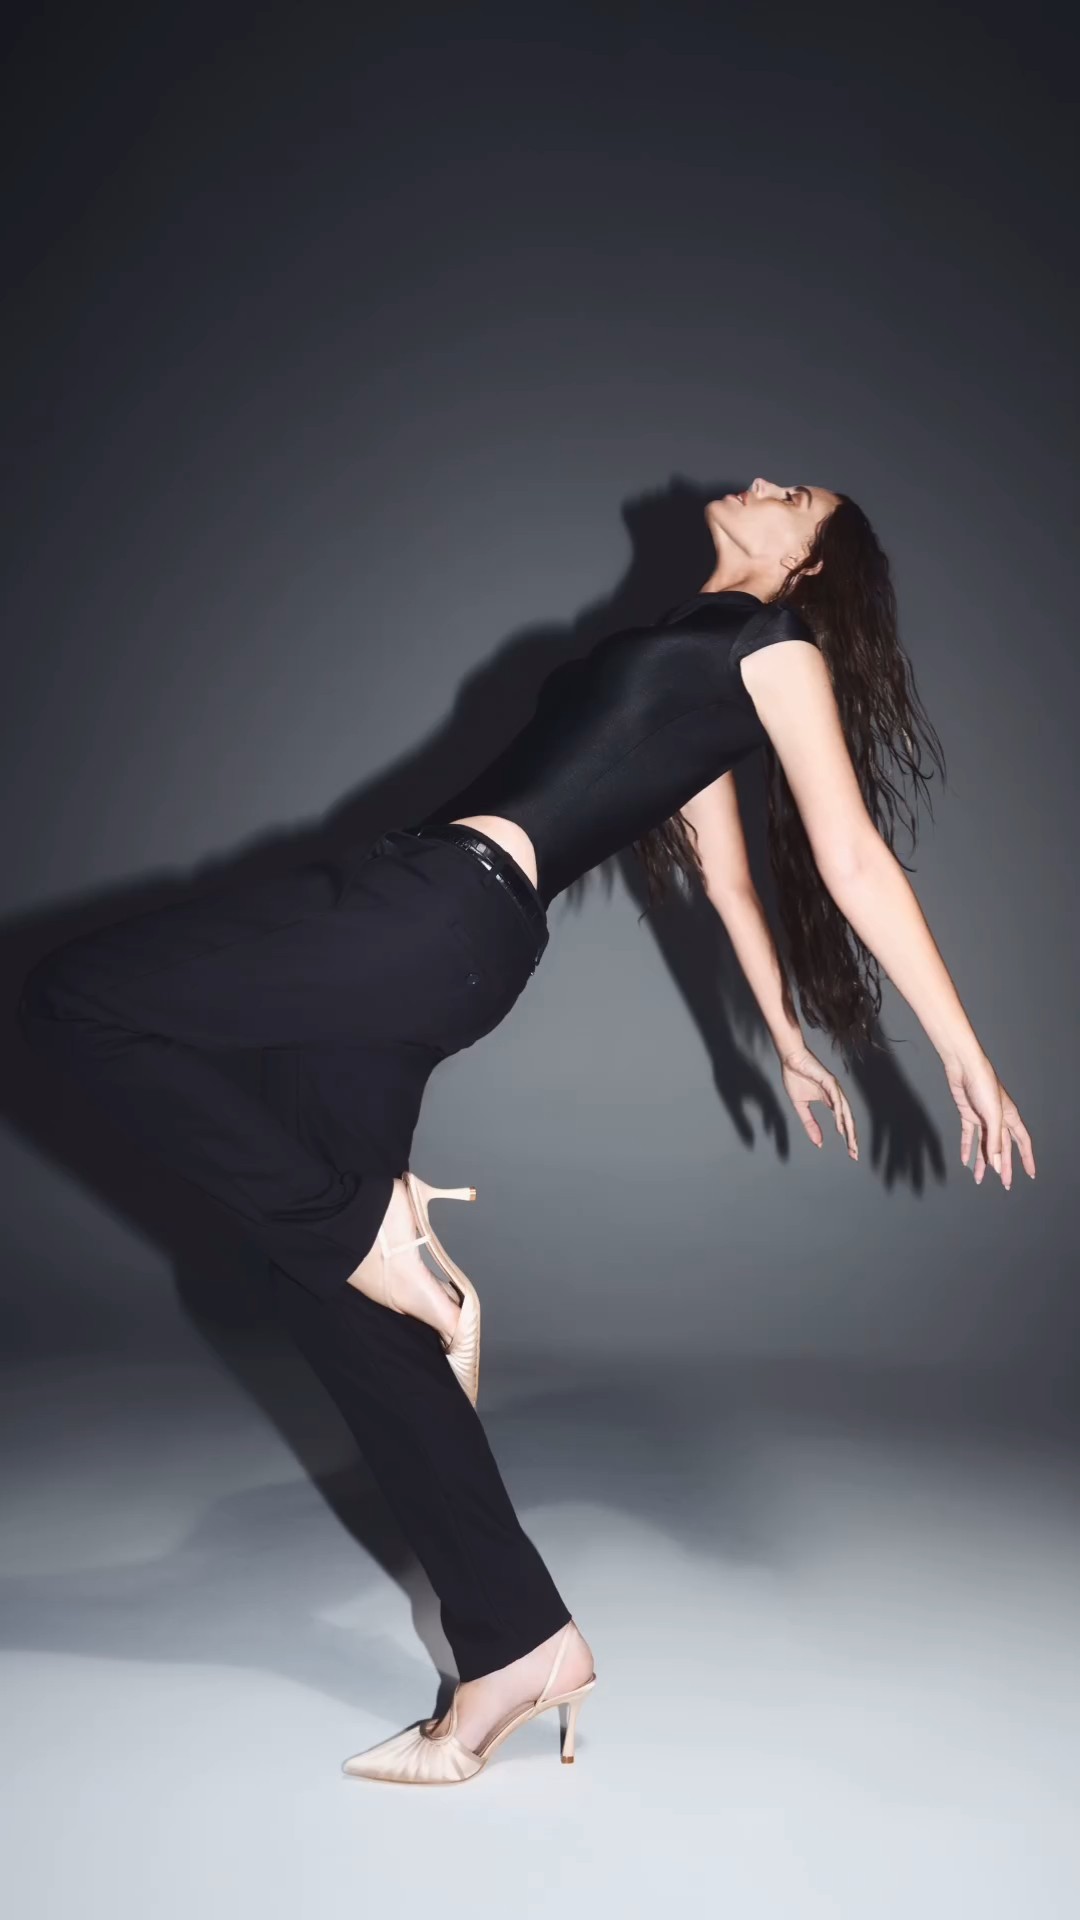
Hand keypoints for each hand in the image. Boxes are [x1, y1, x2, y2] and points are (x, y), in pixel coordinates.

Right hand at [778, 1043, 858, 1159]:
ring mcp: (834, 1088)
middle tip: (855, 1154)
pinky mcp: (830, 1082)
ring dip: (849, 1129)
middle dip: (852, 1138)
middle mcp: (836, 1096)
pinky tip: (841, 1126)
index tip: (850, 1152)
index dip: (847, 1137)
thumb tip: (818, 1143)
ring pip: (845, 1112)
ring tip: (851, 1143)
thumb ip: (810, 1124)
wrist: (790, 1059)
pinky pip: (836, 1100)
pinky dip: (840, 1114)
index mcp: (831, 1101)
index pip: (843, 1122)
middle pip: (848, 1120)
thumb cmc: (795, 1077)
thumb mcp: (801, 1106)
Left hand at [942, 1050, 1035, 1188]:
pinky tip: (965, 1160)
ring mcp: (982, 1118)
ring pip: (985, 1145)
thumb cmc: (983, 1086)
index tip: (1030, 1174)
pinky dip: (967, 1148)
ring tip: (979, 1178)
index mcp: (1010, 1118)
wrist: (964, 1067)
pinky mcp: (968, 1114)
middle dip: (1003, 1166)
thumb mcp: (993, 1115)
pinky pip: (969, 1136)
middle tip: (1005, 1184)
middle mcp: (998, 1119)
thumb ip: (994, 1140)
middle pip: (1002, 1148)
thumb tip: (995, 1163)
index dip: (1027, 1158)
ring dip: (982, 1161)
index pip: (1022, 1143)